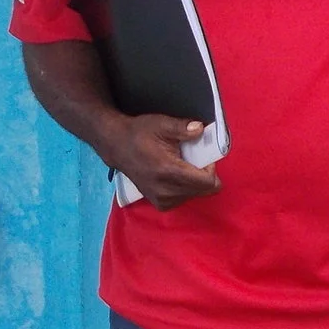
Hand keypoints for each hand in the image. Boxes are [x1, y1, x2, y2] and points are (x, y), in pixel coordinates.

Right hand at [101, 113, 223, 210]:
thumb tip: (201, 129)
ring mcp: (162, 200)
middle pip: (204, 190)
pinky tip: (175, 175)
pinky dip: (186, 188)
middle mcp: (165, 190)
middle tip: (193, 159)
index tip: (203, 156)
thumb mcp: (161, 124)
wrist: (117, 147)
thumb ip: (183, 128)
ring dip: (195, 181)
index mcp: (168, 171)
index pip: (206, 182)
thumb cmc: (139, 133)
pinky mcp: (160, 204)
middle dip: (204, 174)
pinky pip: (184, 199)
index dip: (211, 168)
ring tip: (181, 166)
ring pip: (195, 195)